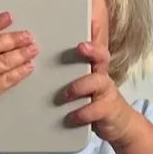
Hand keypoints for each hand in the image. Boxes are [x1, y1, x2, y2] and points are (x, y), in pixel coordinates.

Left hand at [60, 17, 139, 147]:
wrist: (116, 124)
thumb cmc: (93, 101)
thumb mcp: (81, 84)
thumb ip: (65, 72)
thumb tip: (36, 59)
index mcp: (93, 67)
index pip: (94, 45)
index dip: (91, 34)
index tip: (78, 29)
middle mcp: (101, 76)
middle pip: (102, 57)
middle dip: (93, 50)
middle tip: (81, 47)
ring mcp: (106, 92)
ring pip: (98, 81)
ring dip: (80, 86)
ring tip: (65, 94)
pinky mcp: (107, 110)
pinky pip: (96, 109)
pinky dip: (83, 113)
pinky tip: (72, 116)